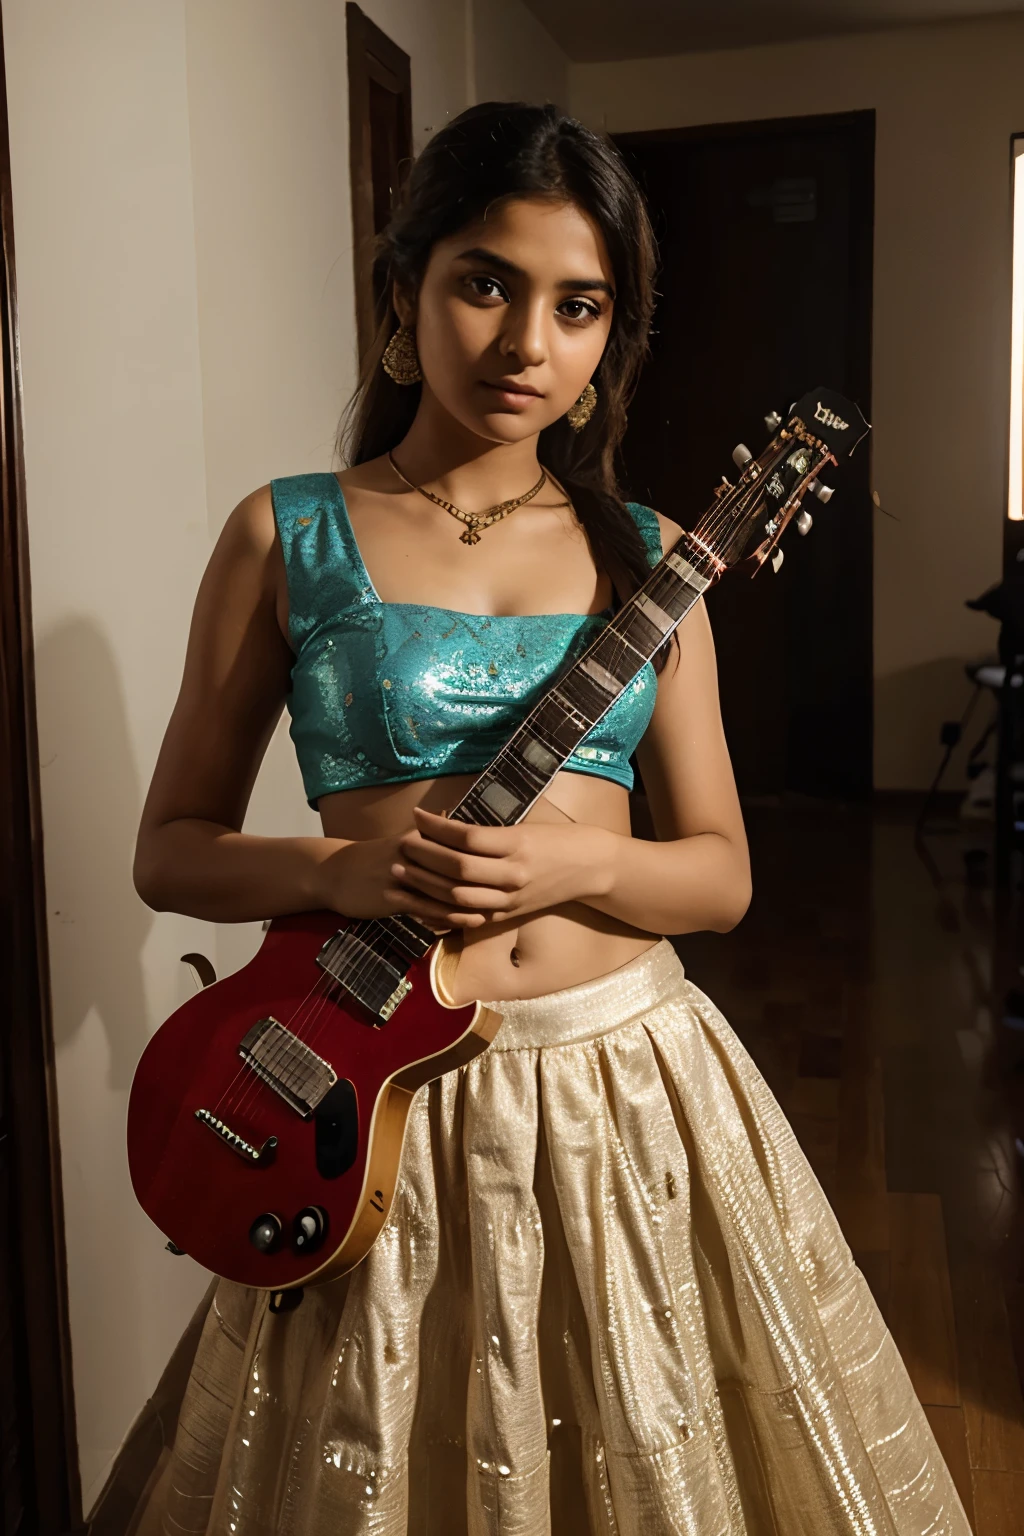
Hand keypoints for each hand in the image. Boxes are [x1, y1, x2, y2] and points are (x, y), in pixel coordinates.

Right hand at [312, 831, 489, 931]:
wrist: (335, 871)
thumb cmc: (376, 859)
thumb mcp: (405, 841)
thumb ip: (434, 837)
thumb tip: (462, 830)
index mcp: (420, 837)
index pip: (458, 847)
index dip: (483, 861)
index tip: (504, 872)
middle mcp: (412, 853)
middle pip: (454, 869)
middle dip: (480, 884)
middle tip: (505, 898)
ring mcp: (401, 876)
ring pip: (441, 892)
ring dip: (465, 905)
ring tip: (487, 915)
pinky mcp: (390, 897)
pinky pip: (422, 909)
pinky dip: (442, 918)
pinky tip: (457, 925)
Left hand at [391, 807, 615, 923]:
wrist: (591, 867)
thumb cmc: (558, 838)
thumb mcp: (525, 827)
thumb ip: (489, 833)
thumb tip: (447, 826)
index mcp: (516, 845)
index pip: (465, 838)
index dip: (436, 828)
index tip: (416, 814)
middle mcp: (512, 874)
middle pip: (457, 868)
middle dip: (423, 857)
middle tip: (400, 844)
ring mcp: (510, 898)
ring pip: (458, 897)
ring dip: (425, 884)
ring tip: (402, 870)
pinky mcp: (508, 915)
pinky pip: (468, 917)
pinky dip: (440, 911)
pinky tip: (420, 902)